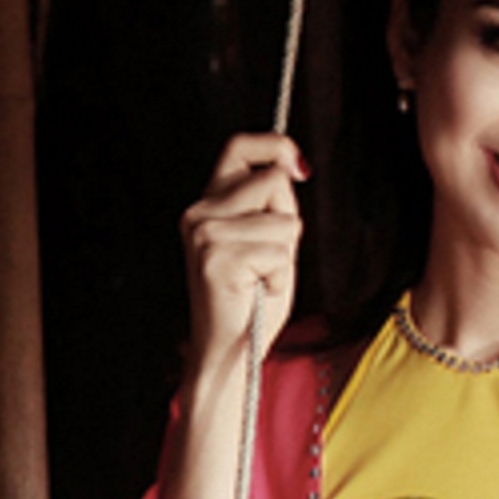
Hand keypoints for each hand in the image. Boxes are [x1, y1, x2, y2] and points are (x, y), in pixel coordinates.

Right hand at [180, 131, 305, 379]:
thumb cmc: (252, 300)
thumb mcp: (266, 240)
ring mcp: (204, 234)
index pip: (238, 147)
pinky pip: (279, 252)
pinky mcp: (216, 258)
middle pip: (273, 181)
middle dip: (288, 219)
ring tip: (261, 278)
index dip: (275, 145)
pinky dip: (280, 276)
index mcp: (208, 204)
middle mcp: (198, 213)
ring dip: (285, 254)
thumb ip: (271, 204)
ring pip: (283, 219)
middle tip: (269, 258)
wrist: (229, 352)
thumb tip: (291, 167)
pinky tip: (258, 291)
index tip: (300, 168)